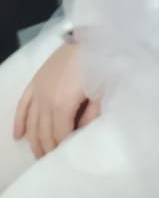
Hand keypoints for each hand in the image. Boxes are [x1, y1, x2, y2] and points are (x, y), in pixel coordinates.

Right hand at [14, 42, 99, 158]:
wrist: (91, 36)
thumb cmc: (100, 63)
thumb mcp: (102, 92)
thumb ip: (91, 116)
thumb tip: (81, 134)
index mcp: (62, 104)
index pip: (59, 135)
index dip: (62, 148)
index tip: (66, 158)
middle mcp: (45, 100)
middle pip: (43, 132)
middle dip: (47, 148)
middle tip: (51, 161)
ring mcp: (38, 90)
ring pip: (31, 123)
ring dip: (33, 140)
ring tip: (37, 154)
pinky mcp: (36, 80)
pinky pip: (23, 105)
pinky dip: (19, 121)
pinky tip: (17, 136)